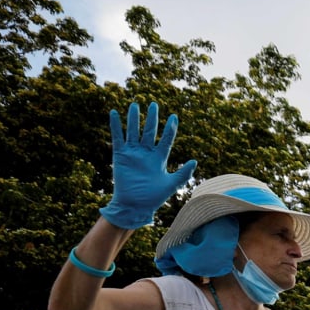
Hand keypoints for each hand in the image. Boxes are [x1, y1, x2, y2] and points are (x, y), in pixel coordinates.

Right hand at [100, 102, 196, 230]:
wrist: (135, 205)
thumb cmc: (154, 197)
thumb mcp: (171, 184)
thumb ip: (182, 173)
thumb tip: (195, 161)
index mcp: (159, 158)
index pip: (166, 139)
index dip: (170, 128)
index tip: (174, 116)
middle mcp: (146, 153)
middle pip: (150, 131)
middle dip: (152, 118)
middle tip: (154, 104)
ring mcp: (133, 153)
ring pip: (134, 131)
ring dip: (134, 118)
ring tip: (135, 104)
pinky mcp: (120, 155)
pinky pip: (118, 137)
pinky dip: (116, 125)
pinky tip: (114, 113)